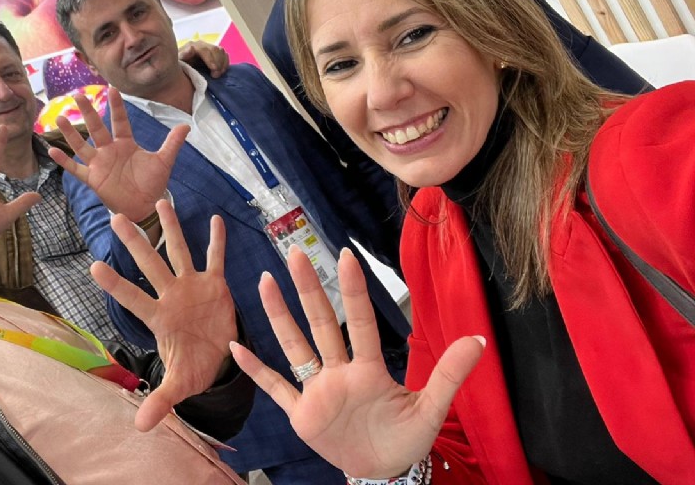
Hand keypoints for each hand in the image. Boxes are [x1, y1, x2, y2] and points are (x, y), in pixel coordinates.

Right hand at [49, 87, 187, 222]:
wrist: (145, 206)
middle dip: (88, 112)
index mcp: (126, 143)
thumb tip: (187, 125)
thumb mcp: (164, 161)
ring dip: (71, 133)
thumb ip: (172, 143)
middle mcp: (109, 150)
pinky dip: (64, 161)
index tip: (111, 89)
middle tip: (78, 95)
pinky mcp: (93, 179)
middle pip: (96, 128)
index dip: (116, 106)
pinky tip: (52, 150)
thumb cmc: (152, 183)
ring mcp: (99, 164)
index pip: (120, 120)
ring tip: (60, 118)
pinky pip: (76, 168)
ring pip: (82, 145)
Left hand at [91, 200, 235, 431]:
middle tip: (114, 216)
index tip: (94, 266)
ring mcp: (193, 286)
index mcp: (160, 318)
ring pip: (179, 251)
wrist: (219, 360)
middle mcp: (172, 296)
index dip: (116, 285)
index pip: (133, 298)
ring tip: (160, 200)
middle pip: (150, 264)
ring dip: (171, 227)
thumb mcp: (178, 386)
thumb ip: (160, 400)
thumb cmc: (193, 369)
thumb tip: (140, 426)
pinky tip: (216, 219)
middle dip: (134, 242)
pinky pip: (215, 259)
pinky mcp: (215, 285)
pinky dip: (217, 241)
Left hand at [179, 40, 229, 77]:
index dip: (210, 59)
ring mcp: (209, 48)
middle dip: (218, 63)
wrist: (180, 69)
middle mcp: (201, 45)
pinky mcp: (214, 53)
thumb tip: (191, 48)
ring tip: (219, 74)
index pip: (204, 49)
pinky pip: (224, 54)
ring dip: (222, 63)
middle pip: (215, 50)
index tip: (214, 69)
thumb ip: (183, 55)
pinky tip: (222, 71)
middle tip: (216, 76)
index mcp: (192, 46)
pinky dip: (225, 63)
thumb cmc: (178, 67)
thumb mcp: (179, 62)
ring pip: (221, 51)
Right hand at [230, 246, 483, 478]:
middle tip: (296, 252)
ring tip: (265, 282)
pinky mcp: (302, 414)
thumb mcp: (432, 409)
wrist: (383, 473)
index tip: (347, 256)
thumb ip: (449, 373)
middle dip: (309, 288)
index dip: (354, 291)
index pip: (360, 323)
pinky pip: (275, 388)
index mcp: (369, 369)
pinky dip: (256, 370)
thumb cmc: (406, 439)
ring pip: (295, 346)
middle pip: (321, 323)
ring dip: (279, 316)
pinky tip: (237, 348)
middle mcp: (339, 372)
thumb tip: (479, 340)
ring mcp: (318, 390)